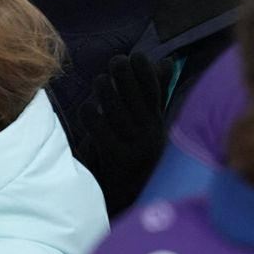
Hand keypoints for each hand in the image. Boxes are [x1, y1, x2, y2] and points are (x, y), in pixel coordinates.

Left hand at [77, 53, 173, 215]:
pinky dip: (92, 115)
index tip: (137, 56)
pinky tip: (88, 107)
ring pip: (117, 109)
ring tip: (100, 81)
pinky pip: (100, 129)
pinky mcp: (115, 158)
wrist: (128, 197)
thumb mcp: (150, 123)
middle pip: (136, 97)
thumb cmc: (135, 150)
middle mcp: (150, 133)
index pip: (155, 91)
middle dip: (126, 74)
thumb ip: (156, 93)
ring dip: (107, 90)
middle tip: (116, 60)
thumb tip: (166, 61)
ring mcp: (133, 146)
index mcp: (158, 123)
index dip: (146, 72)